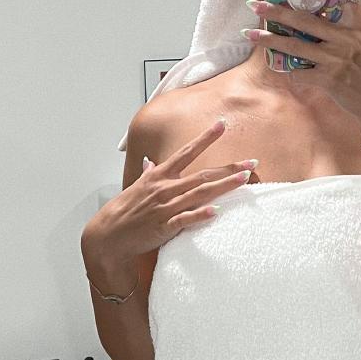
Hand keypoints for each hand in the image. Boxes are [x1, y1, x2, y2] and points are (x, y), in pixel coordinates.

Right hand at [81, 120, 257, 270]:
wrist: (109, 235)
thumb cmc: (124, 210)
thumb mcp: (137, 186)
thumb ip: (148, 174)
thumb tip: (151, 163)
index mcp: (160, 176)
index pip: (187, 152)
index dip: (205, 138)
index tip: (222, 124)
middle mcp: (165, 188)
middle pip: (203, 174)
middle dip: (229, 167)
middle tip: (251, 162)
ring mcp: (166, 207)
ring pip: (200, 194)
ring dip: (223, 186)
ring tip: (245, 179)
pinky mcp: (164, 226)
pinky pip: (185, 219)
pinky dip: (201, 215)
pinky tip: (217, 212)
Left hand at [242, 0, 360, 129]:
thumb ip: (346, 23)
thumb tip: (317, 10)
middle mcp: (350, 37)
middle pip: (305, 19)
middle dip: (276, 12)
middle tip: (255, 4)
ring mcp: (339, 59)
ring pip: (295, 46)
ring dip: (270, 40)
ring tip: (251, 34)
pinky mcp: (330, 80)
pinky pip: (300, 72)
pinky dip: (289, 70)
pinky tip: (280, 67)